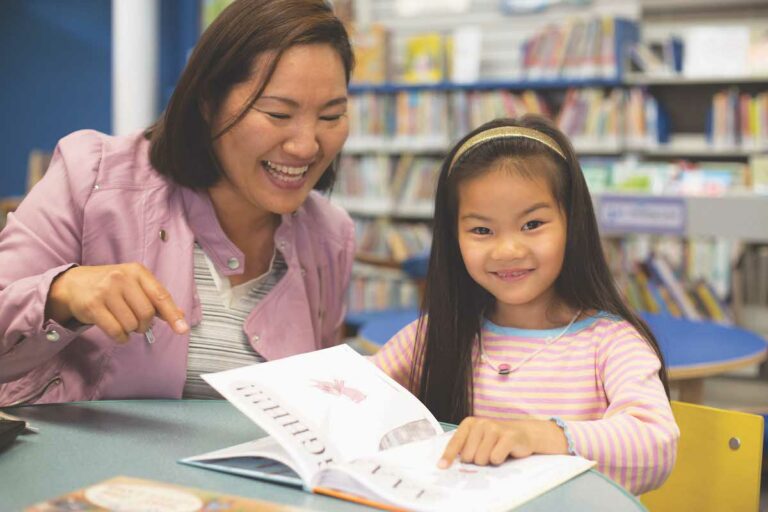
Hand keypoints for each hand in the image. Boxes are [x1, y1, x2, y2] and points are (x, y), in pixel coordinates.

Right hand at [46, 263, 188, 342]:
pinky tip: (118, 333)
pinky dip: (120, 338)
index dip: (172, 314)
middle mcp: (121, 278)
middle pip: (146, 313)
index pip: (160, 295)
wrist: (73, 284)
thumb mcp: (134, 285)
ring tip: (123, 322)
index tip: (182, 329)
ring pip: (130, 324)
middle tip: (137, 323)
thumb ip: (156, 300)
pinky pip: (115, 331)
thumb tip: (181, 316)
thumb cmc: (110, 286)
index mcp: (137, 271)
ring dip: (131, 331)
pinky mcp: (92, 306)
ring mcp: (105, 291)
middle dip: (145, 324)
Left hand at [438, 417, 567, 468]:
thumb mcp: (478, 440)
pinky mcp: (508, 436)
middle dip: (476, 460)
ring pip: (481, 459)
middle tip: (486, 453)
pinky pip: (495, 458)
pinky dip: (499, 460)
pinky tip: (504, 453)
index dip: (448, 457)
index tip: (442, 467)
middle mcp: (481, 423)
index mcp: (470, 424)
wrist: (523, 433)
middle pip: (468, 456)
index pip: (455, 443)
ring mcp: (495, 428)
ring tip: (496, 452)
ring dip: (488, 461)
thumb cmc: (496, 440)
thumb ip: (464, 447)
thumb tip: (448, 464)